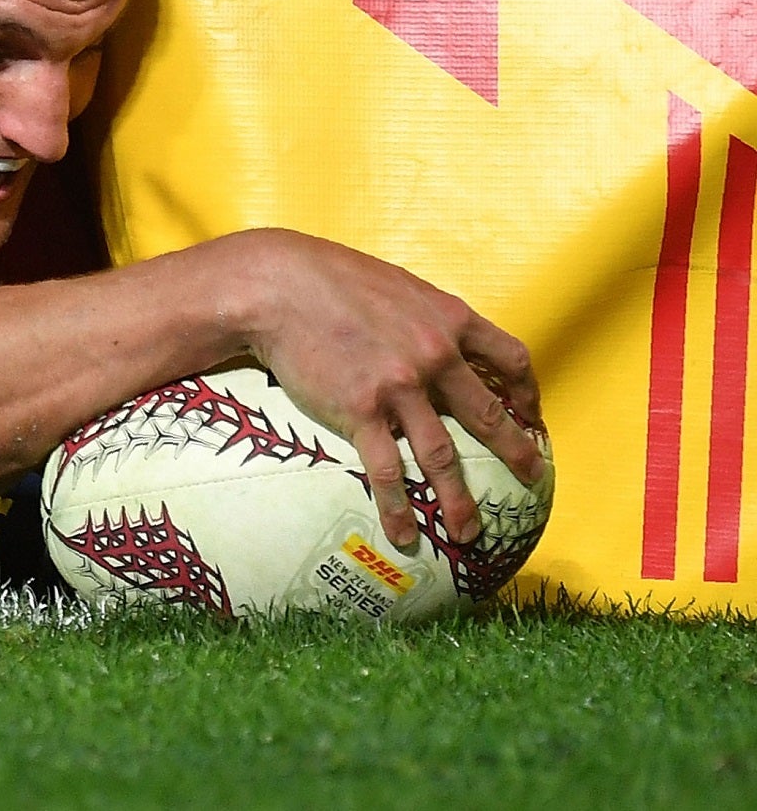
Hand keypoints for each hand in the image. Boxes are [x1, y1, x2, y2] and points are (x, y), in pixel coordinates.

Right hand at [214, 229, 546, 549]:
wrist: (277, 287)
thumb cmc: (329, 277)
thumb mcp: (395, 286)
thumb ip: (422, 313)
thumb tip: (430, 332)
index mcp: (448, 319)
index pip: (510, 358)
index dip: (526, 390)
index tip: (529, 411)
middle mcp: (435, 355)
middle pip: (489, 415)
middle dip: (517, 453)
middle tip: (533, 479)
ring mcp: (400, 386)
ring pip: (443, 455)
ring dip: (459, 500)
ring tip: (469, 533)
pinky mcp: (360, 410)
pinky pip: (387, 469)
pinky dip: (398, 507)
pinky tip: (403, 533)